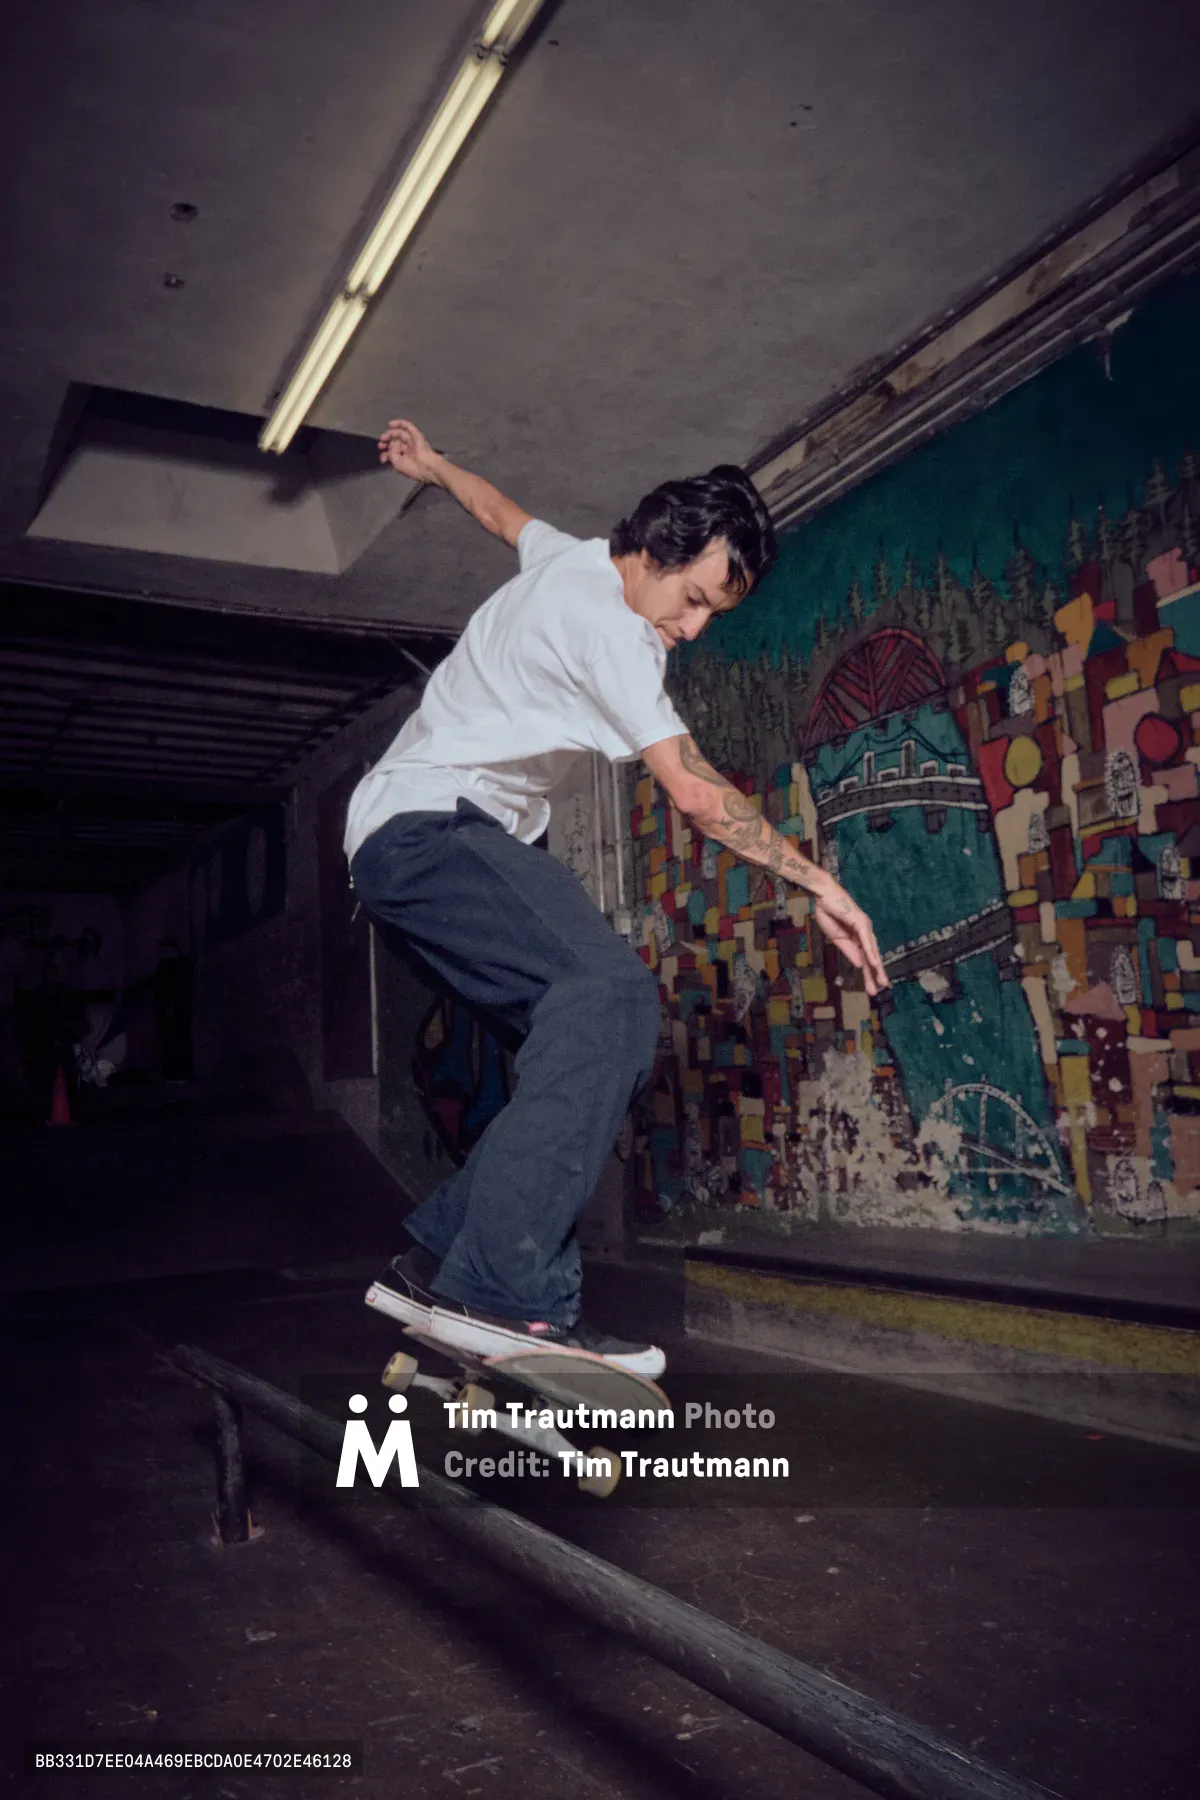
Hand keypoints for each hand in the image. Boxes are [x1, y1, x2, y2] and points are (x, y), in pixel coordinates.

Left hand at [378, 418, 441, 483]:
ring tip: (384, 437)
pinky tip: (391, 424)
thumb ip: (391, 453)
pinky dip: (399, 423)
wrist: (426, 467)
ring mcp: (413, 441)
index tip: (382, 457)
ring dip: (390, 434)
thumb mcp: (397, 463)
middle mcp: (409, 449)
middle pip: (395, 442)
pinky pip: (408, 426)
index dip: (386, 454)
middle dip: (386, 443)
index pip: (393, 452)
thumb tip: (392, 445)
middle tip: (381, 445)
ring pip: (400, 433)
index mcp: (406, 458)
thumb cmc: (414, 469)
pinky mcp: (417, 435)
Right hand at [811, 879, 889, 996]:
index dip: (869, 973)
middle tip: (880, 990)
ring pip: (872, 951)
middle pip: (872, 957)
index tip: (872, 987)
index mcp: (858, 936)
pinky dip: (870, 952)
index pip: (865, 958)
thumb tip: (860, 964)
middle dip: (875, 974)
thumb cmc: (829, 912)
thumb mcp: (837, 938)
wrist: (823, 895)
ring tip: (880, 982)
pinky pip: (866, 941)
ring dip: (876, 967)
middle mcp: (865, 932)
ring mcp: (864, 927)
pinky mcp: (860, 922)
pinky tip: (874, 964)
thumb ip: (849, 951)